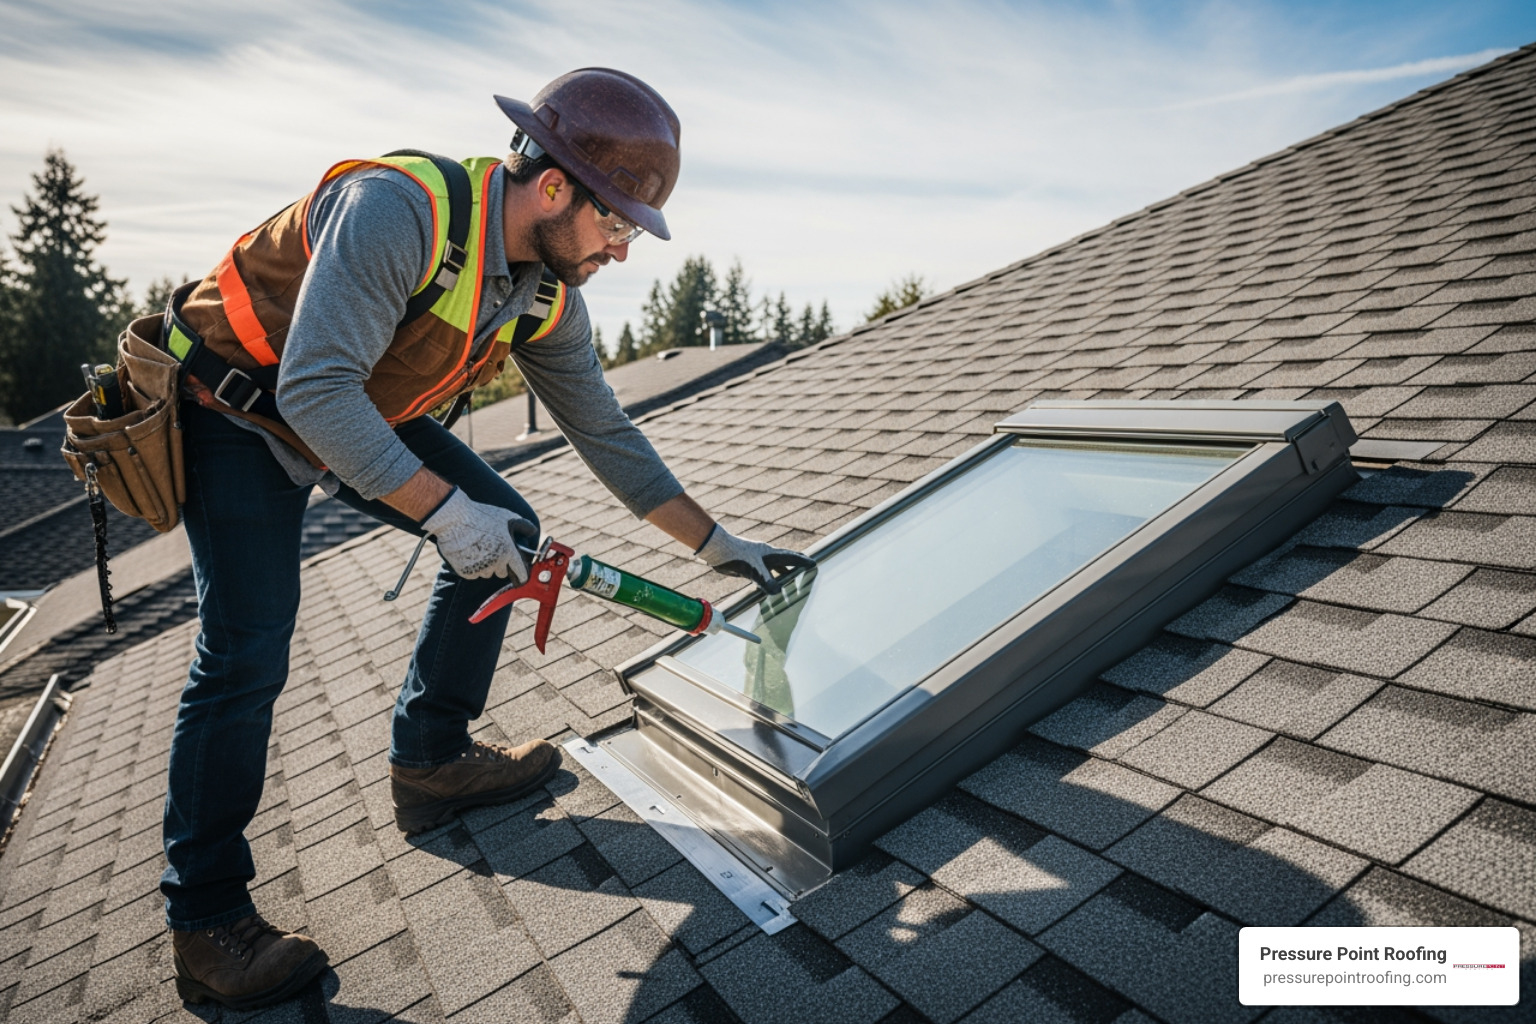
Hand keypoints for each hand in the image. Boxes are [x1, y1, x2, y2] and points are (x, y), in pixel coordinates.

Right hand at [421, 488, 537, 581]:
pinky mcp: (465, 572)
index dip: (522, 575)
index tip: (520, 576)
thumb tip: (533, 532)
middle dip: (501, 564)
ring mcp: (480, 568)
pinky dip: (472, 567)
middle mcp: (495, 563)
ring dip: (486, 565)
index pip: (521, 573)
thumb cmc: (481, 516)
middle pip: (503, 573)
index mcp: (508, 552)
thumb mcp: (507, 517)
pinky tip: (469, 552)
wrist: (453, 518)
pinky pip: (473, 574)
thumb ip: (523, 526)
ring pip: (487, 573)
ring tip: (479, 547)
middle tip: (493, 549)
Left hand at [694, 524, 814, 594]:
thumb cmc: (736, 556)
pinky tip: (766, 583)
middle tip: (806, 565)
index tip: (813, 564)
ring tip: (789, 579)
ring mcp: (756, 559)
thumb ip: (767, 581)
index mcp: (770, 553)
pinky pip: (763, 572)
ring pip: (774, 566)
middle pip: (785, 559)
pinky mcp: (747, 565)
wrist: (717, 550)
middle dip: (795, 563)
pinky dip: (769, 577)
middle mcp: (766, 555)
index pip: (791, 558)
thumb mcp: (754, 571)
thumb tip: (778, 592)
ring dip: (782, 572)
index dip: (802, 562)